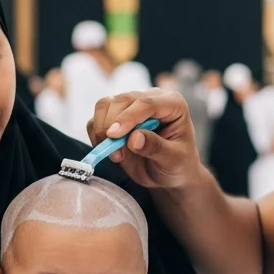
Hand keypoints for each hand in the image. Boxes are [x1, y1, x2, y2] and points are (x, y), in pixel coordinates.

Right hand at [86, 89, 204, 189]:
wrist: (168, 174)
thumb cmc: (178, 165)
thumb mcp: (173, 160)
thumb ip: (156, 148)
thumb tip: (134, 138)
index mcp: (172, 103)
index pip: (146, 103)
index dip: (128, 117)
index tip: (114, 135)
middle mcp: (151, 98)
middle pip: (122, 100)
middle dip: (112, 125)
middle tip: (116, 155)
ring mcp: (131, 106)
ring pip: (105, 105)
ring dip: (102, 130)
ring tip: (115, 155)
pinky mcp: (115, 117)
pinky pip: (96, 119)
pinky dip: (96, 135)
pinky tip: (108, 151)